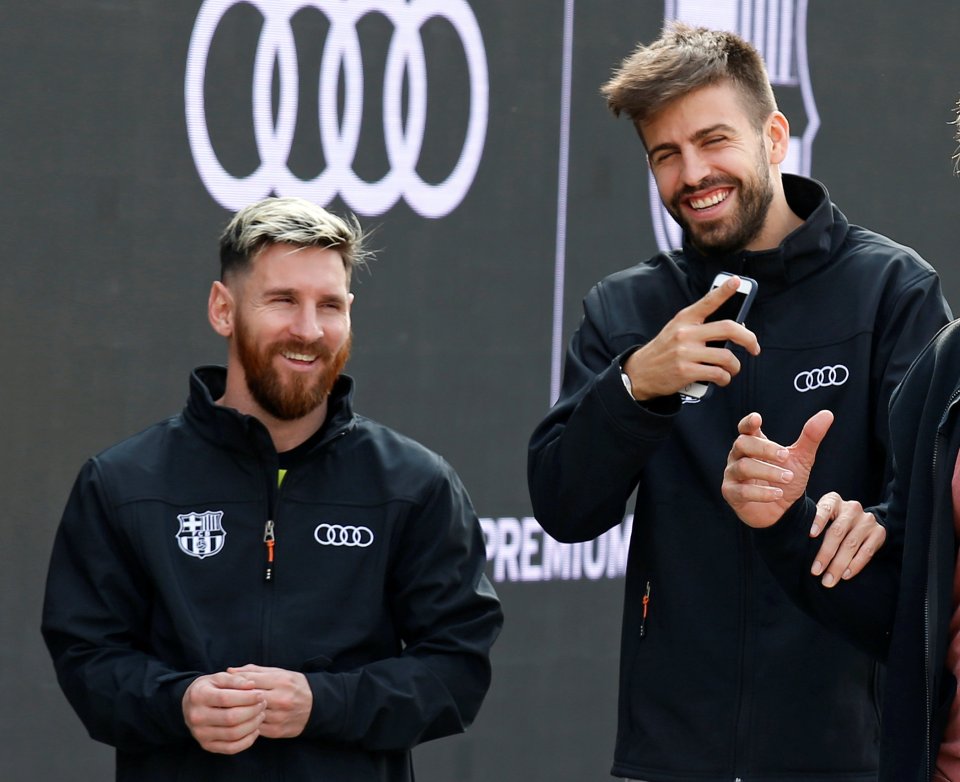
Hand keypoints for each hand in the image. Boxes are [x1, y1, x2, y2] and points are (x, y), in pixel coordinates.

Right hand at [182, 671, 264, 753]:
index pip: (225, 699)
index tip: (261, 694)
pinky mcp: (207, 746)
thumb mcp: (219, 678)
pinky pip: (231, 748)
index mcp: (198, 696)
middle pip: (231, 718)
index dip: (247, 697)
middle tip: (263, 704)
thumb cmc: (209, 688)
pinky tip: (255, 729)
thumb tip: (252, 685)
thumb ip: (236, 679)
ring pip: (233, 734)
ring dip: (252, 725)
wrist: (189, 705)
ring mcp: (200, 734)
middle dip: (252, 711)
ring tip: (261, 715)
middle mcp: (196, 717)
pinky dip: (247, 741)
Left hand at [228, 664, 312, 738]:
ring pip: (250, 716)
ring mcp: (279, 716)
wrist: (316, 706)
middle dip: (234, 699)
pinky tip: (242, 719)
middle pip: (248, 700)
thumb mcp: (278, 673)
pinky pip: (255, 728)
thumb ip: (253, 671)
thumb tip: (229, 671)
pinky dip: (247, 724)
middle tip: (223, 699)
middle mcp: (281, 699)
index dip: (235, 683)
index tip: (225, 684)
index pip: (250, 681)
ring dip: (239, 713)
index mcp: (281, 681)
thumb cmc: (293, 685)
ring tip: (230, 709)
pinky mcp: (277, 731)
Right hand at [622, 275, 760, 399]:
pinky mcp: (685, 371)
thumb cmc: (664, 352)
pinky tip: (721, 379)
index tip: (736, 281)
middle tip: (754, 347)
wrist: (639, 373)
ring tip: (732, 369)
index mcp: (684, 319)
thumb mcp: (675, 331)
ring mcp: (685, 353)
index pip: (707, 302)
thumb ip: (699, 327)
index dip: (723, 291)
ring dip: (735, 366)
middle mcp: (685, 333)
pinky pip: (717, 374)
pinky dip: (724, 379)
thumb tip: (731, 330)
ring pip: (726, 357)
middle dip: (748, 339)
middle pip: (728, 329)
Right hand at [722, 410, 833, 527]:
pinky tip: (778, 494)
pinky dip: (762, 493)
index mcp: (753, 444)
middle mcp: (739, 457)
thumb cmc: (787, 481)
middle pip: (742, 444)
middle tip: (786, 457)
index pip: (745, 429)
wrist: (784, 511)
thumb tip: (827, 414)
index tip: (758, 419)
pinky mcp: (731, 493)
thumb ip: (811, 437)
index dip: (748, 423)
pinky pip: (742, 491)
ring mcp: (733, 475)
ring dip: (768, 472)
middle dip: (765, 449)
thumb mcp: (801, 459)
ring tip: (788, 478)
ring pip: (743, 467)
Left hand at [808, 492, 886, 587]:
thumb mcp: (824, 517)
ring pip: (851, 544)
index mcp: (834, 501)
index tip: (810, 534)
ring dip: (838, 565)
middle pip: (837, 532)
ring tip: (829, 579)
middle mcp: (851, 508)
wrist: (863, 522)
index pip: (825, 508)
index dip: (818, 521)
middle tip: (815, 571)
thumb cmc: (833, 521)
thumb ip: (813, 523)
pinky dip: (855, 565)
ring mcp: (867, 520)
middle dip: (825, 554)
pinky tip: (845, 575)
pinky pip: (866, 552)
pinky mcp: (879, 532)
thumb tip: (794, 543)